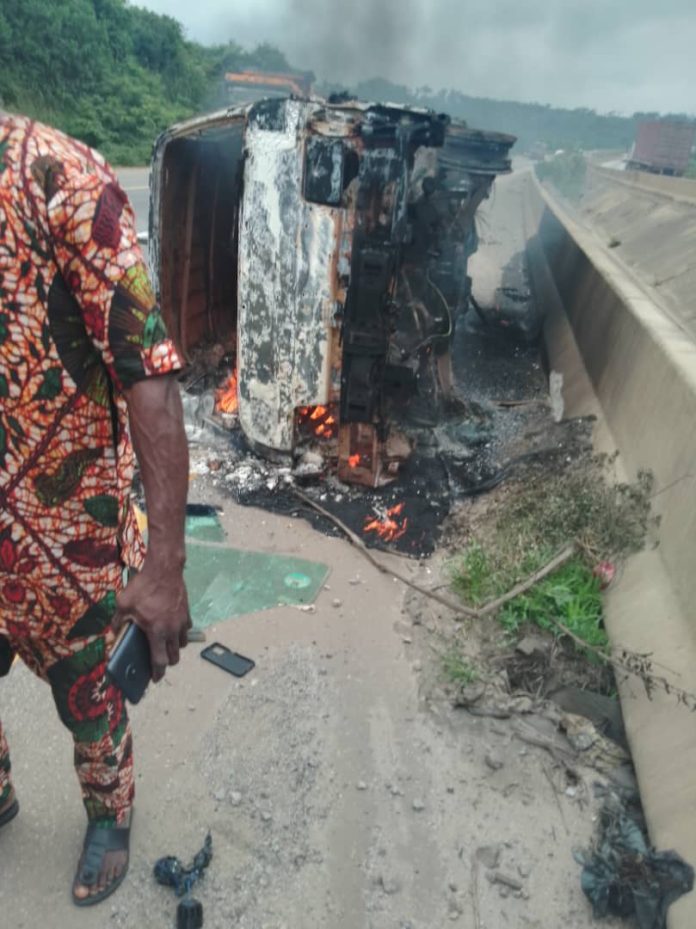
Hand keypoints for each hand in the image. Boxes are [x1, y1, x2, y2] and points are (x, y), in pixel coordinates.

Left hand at [112, 562, 190, 681]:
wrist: (164, 569)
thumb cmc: (143, 587)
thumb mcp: (123, 604)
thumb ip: (118, 621)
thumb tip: (113, 632)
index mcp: (157, 632)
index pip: (160, 661)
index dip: (157, 673)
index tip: (154, 679)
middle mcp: (173, 630)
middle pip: (174, 656)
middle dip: (167, 662)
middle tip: (159, 660)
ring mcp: (182, 622)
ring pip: (182, 643)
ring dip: (175, 647)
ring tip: (166, 643)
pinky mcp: (187, 612)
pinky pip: (186, 628)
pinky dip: (180, 632)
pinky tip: (172, 626)